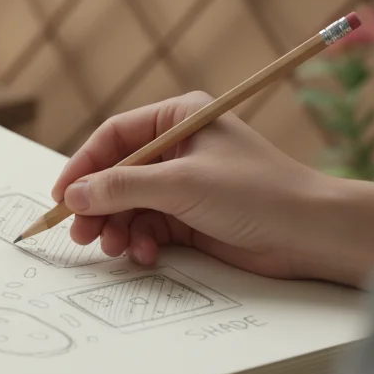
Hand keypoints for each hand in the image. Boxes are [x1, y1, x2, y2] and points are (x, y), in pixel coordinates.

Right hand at [52, 92, 373, 287]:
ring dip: (118, 228)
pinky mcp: (193, 217)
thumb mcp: (180, 184)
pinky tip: (145, 254)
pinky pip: (150, 227)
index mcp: (178, 118)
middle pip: (117, 174)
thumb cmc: (256, 192)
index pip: (114, 137)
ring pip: (130, 205)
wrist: (311, 233)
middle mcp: (179, 147)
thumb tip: (75, 195)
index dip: (83, 167)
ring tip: (115, 248)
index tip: (62, 197)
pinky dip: (141, 242)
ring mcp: (185, 184)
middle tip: (81, 234)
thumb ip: (122, 188)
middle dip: (97, 205)